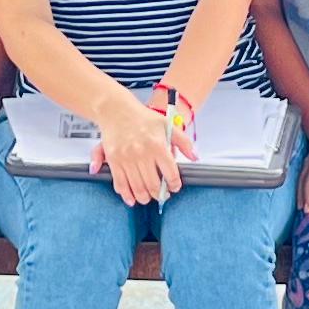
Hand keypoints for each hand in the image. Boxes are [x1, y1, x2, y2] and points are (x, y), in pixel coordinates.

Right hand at [92, 88, 183, 205]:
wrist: (116, 110)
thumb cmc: (142, 117)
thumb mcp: (167, 124)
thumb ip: (184, 142)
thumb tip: (195, 157)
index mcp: (157, 145)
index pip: (170, 173)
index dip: (174, 185)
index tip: (174, 187)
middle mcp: (142, 153)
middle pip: (153, 185)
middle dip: (160, 195)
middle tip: (162, 195)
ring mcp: (126, 158)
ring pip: (137, 188)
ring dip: (145, 198)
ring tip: (148, 197)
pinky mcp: (113, 161)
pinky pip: (120, 184)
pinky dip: (127, 195)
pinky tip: (132, 198)